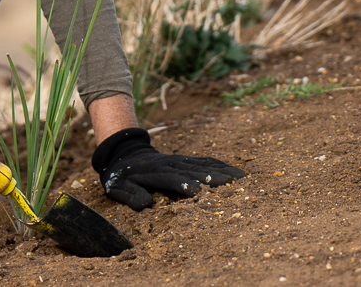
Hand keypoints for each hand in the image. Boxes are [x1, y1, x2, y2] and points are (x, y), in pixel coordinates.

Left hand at [91, 128, 244, 209]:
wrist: (124, 155)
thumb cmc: (121, 178)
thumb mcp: (119, 188)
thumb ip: (131, 196)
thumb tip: (146, 205)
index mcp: (155, 172)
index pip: (173, 179)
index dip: (186, 185)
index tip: (201, 193)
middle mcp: (171, 164)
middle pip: (195, 171)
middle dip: (214, 178)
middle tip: (234, 186)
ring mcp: (180, 160)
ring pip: (204, 165)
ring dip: (223, 171)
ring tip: (242, 178)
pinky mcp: (186, 160)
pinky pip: (205, 162)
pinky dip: (221, 166)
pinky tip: (234, 172)